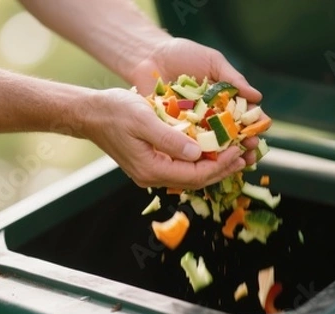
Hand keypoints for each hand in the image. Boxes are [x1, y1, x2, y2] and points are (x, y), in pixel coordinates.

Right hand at [79, 88, 246, 188]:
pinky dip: (200, 161)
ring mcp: (152, 172)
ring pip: (190, 176)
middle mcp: (152, 176)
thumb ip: (170, 139)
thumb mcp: (144, 120)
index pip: (194, 175)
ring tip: (235, 157)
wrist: (91, 114)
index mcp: (151, 169)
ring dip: (214, 167)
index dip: (219, 165)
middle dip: (221, 169)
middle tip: (243, 157)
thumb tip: (197, 154)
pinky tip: (212, 151)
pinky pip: (182, 168)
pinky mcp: (152, 164)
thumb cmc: (115, 112)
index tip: (237, 152)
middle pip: (196, 180)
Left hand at [129, 37, 270, 165]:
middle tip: (249, 151)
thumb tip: (257, 97)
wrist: (149, 55)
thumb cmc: (183, 54)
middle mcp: (211, 115)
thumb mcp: (212, 61)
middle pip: (232, 134)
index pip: (244, 115)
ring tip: (235, 162)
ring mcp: (193, 124)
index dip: (253, 125)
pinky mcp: (175, 130)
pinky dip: (198, 155)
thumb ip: (233, 79)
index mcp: (225, 99)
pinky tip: (207, 162)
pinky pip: (188, 145)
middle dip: (243, 145)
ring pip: (213, 145)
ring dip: (225, 155)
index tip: (259, 132)